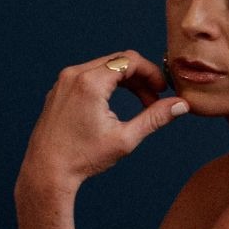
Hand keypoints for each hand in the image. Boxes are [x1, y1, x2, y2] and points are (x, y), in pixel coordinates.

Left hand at [19, 50, 188, 187]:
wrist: (47, 168)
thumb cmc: (84, 157)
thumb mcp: (126, 138)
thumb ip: (155, 117)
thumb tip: (181, 105)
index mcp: (91, 83)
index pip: (130, 60)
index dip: (152, 72)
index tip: (163, 90)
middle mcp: (75, 75)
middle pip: (118, 60)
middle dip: (141, 77)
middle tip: (155, 99)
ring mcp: (64, 80)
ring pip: (104, 67)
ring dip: (126, 81)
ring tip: (141, 104)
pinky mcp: (60, 89)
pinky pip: (89, 75)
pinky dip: (108, 84)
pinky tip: (117, 106)